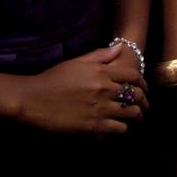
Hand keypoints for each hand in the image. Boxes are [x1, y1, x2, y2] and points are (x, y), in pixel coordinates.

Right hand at [13, 44, 147, 134]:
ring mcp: (101, 108)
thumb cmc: (52, 79)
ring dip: (136, 115)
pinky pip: (119, 128)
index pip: (133, 76)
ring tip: (135, 117)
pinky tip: (119, 127)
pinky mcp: (94, 126)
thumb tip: (120, 47)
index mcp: (101, 72)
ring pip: (131, 113)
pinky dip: (123, 128)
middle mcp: (105, 89)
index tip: (143, 88)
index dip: (143, 83)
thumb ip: (100, 55)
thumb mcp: (76, 62)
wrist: (33, 100)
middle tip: (143, 105)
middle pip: (136, 95)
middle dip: (144, 100)